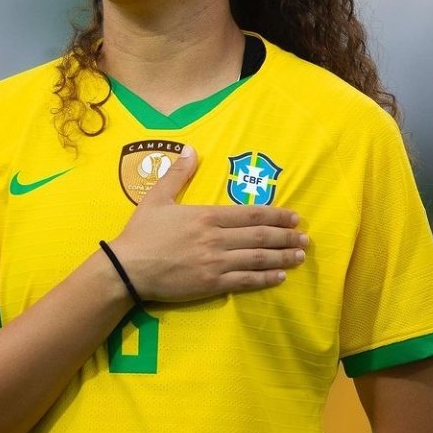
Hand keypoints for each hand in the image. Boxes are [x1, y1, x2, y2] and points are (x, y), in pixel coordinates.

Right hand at [110, 146, 307, 301]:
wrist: (127, 268)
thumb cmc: (141, 233)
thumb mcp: (157, 198)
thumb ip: (177, 174)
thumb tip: (191, 149)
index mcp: (207, 215)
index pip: (250, 214)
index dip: (275, 215)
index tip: (294, 217)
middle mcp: (216, 238)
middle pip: (260, 236)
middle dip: (286, 236)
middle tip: (305, 237)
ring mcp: (215, 262)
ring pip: (257, 258)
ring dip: (282, 256)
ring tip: (300, 256)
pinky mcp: (211, 284)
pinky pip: (244, 281)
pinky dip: (264, 278)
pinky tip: (279, 276)